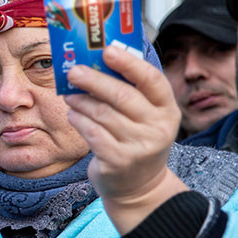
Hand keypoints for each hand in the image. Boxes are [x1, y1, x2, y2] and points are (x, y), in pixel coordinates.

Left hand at [65, 45, 188, 233]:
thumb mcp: (144, 118)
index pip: (152, 80)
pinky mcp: (118, 161)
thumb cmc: (136, 142)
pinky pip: (92, 134)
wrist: (137, 187)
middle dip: (94, 80)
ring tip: (69, 94)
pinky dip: (79, 121)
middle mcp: (158, 128)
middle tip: (73, 71)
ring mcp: (139, 147)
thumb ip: (130, 93)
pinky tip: (73, 114)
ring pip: (103, 115)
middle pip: (122, 96)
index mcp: (168, 110)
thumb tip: (96, 63)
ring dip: (81, 101)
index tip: (107, 50)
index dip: (129, 63)